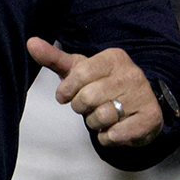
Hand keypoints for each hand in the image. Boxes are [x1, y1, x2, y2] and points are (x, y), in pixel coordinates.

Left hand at [27, 37, 160, 146]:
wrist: (140, 106)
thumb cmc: (103, 86)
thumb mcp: (79, 70)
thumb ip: (54, 57)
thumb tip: (30, 42)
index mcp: (114, 57)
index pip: (79, 74)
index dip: (67, 90)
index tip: (67, 95)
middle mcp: (131, 73)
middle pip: (87, 98)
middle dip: (82, 108)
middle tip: (90, 106)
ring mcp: (142, 95)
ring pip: (101, 118)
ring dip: (95, 123)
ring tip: (104, 116)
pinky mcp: (149, 118)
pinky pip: (114, 135)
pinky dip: (108, 137)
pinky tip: (116, 128)